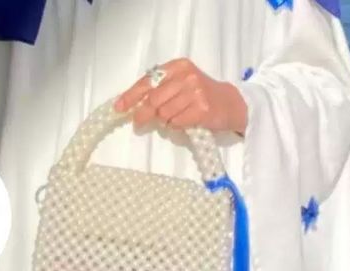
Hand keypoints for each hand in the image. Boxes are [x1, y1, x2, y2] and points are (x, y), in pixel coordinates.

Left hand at [114, 58, 247, 135]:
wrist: (230, 104)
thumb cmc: (200, 95)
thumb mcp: (181, 84)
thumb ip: (160, 90)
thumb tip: (133, 106)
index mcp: (178, 66)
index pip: (148, 81)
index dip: (131, 95)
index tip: (119, 107)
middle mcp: (186, 76)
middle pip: (153, 100)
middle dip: (143, 113)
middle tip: (138, 122)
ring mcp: (195, 92)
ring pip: (164, 114)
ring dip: (165, 121)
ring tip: (175, 118)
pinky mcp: (201, 109)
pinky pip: (177, 123)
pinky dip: (176, 126)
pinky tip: (185, 121)